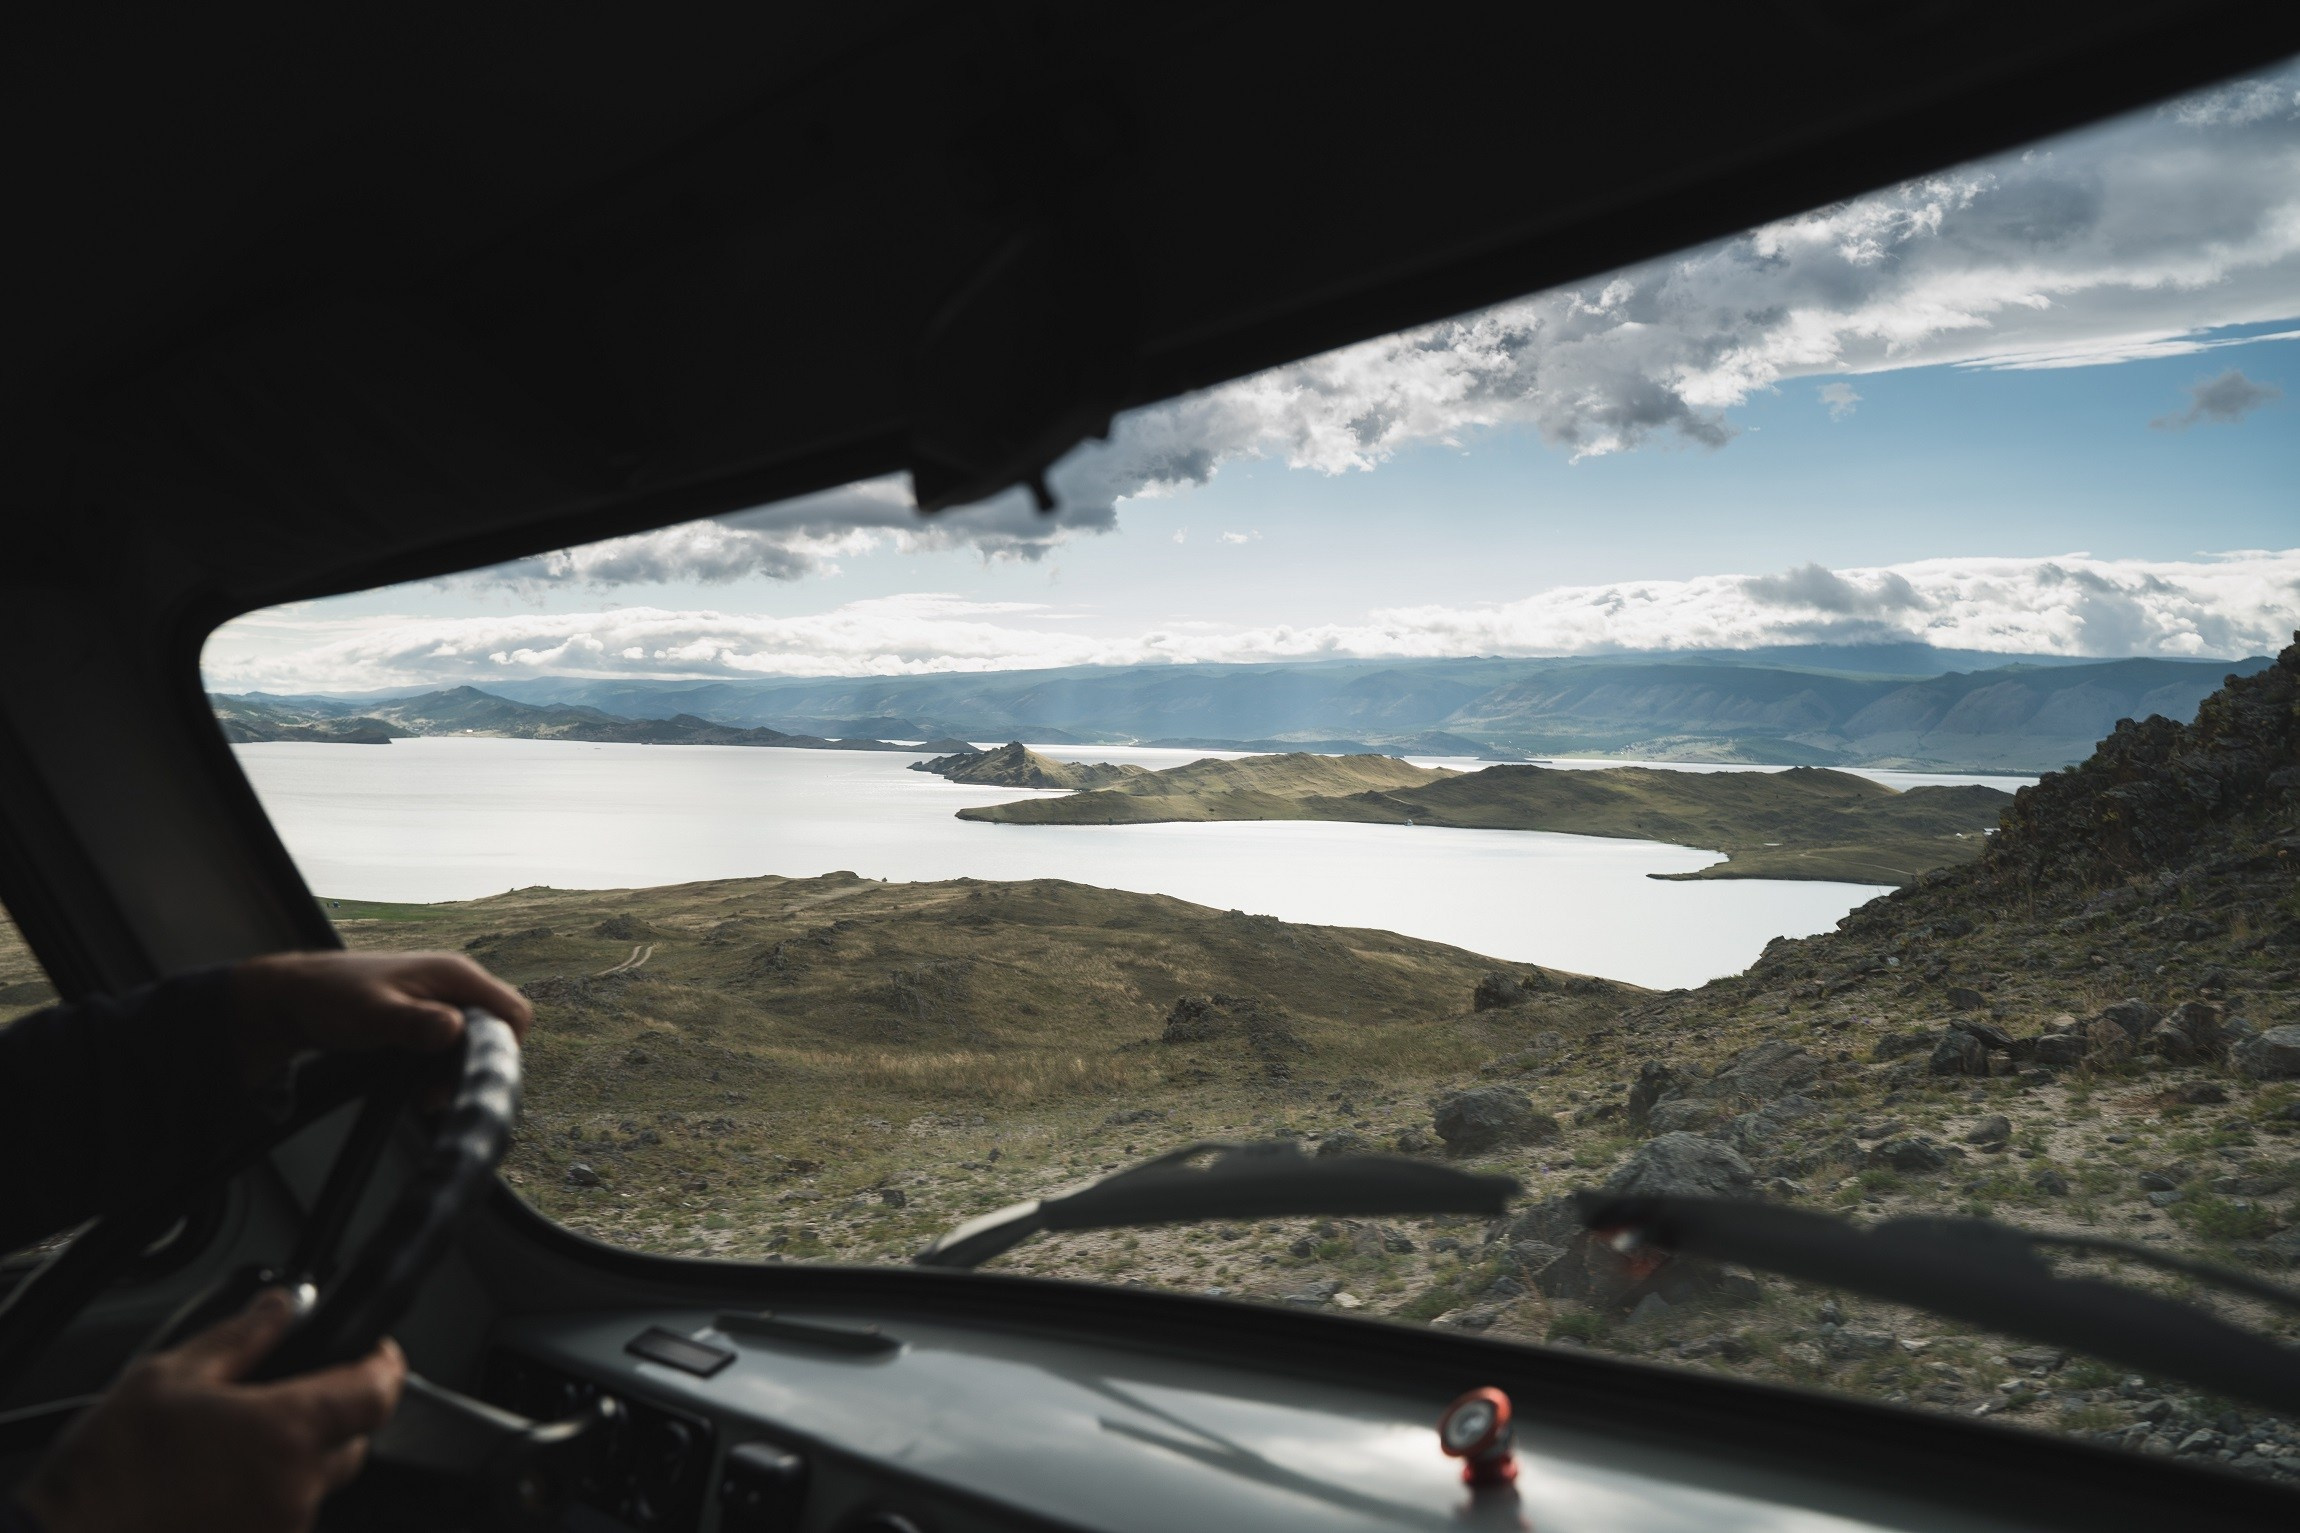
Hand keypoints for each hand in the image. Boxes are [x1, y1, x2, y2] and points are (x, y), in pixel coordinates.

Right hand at [14, 1288, 404, 1532]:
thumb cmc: (108, 1468)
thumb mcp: (171, 1375)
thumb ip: (243, 1335)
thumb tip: (283, 1305)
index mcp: (285, 1433)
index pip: (378, 1393)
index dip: (384, 1365)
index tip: (376, 1351)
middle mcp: (295, 1488)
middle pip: (354, 1441)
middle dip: (335, 1413)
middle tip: (286, 1397)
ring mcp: (280, 1529)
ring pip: (316, 1484)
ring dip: (294, 1460)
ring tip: (232, 1447)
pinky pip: (284, 1517)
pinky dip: (267, 1496)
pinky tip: (221, 1484)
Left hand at [230, 950, 532, 1088]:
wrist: (295, 996)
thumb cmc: (331, 996)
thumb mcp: (373, 1014)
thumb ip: (415, 1023)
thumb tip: (455, 1030)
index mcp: (454, 974)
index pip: (513, 1010)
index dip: (506, 1047)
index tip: (474, 1077)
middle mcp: (455, 985)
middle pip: (497, 1029)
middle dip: (477, 1066)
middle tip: (439, 1092)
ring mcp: (441, 1001)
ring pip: (475, 1042)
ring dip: (456, 1072)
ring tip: (425, 1095)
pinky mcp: (426, 1018)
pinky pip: (452, 1046)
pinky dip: (441, 1069)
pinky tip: (417, 1086)